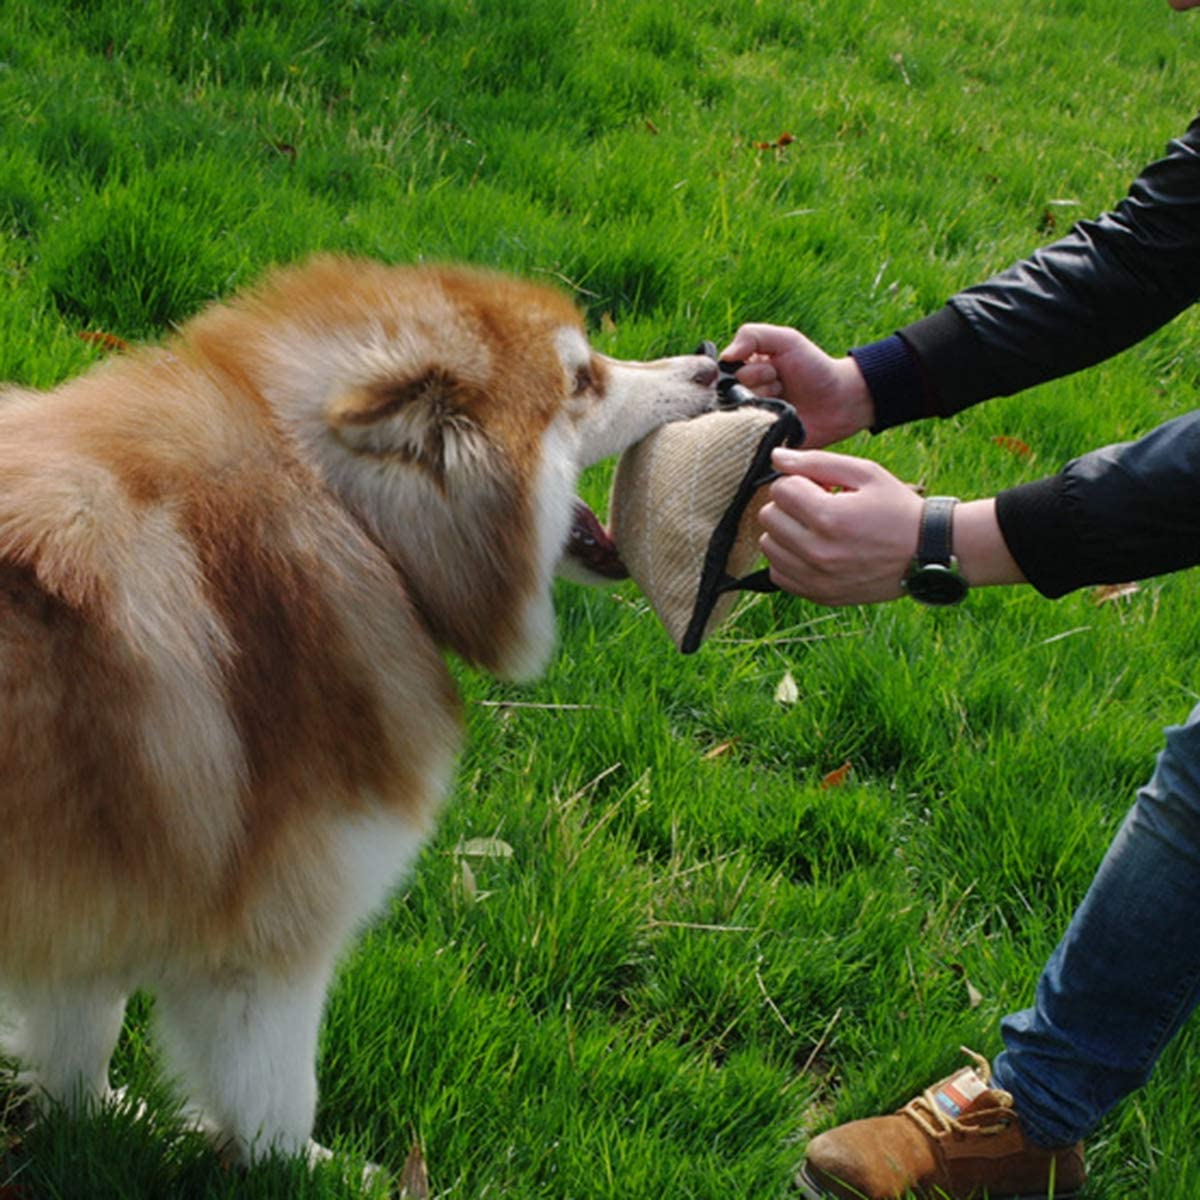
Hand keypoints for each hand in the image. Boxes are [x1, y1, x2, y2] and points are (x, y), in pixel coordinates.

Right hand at [719, 324, 874, 448]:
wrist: (843, 401)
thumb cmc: (815, 367)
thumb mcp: (787, 340)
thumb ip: (753, 336)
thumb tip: (725, 356)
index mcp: (745, 373)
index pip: (727, 376)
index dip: (751, 373)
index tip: (774, 370)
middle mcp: (745, 397)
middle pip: (731, 398)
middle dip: (761, 390)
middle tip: (782, 387)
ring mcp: (754, 421)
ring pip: (740, 419)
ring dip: (767, 410)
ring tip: (786, 404)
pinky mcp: (763, 442)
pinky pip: (751, 441)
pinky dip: (766, 432)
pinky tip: (785, 423)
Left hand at [758, 448, 922, 604]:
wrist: (927, 553)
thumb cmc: (897, 509)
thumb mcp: (865, 473)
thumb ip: (817, 462)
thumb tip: (776, 458)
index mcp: (829, 517)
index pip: (779, 489)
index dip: (798, 481)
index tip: (821, 487)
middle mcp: (817, 551)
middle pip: (768, 517)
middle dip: (789, 505)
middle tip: (819, 506)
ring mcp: (816, 578)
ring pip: (768, 546)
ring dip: (785, 531)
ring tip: (817, 529)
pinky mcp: (817, 594)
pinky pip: (778, 573)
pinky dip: (788, 559)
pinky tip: (813, 550)